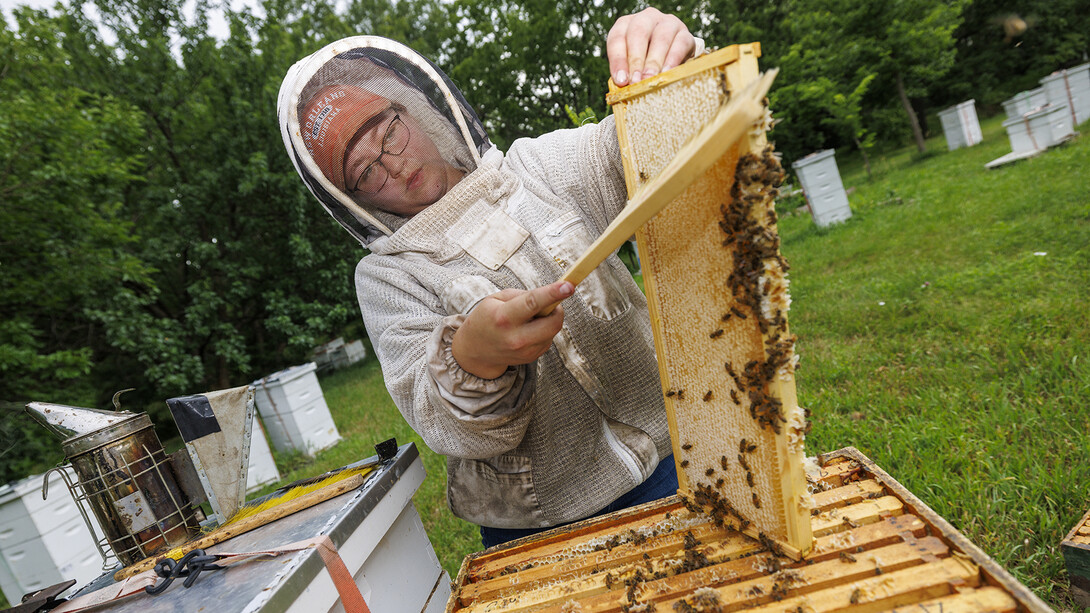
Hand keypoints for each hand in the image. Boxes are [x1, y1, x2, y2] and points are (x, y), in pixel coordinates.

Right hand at [451, 281, 574, 379]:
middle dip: (557, 308)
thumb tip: (549, 295)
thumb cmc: (486, 319)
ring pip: (553, 330)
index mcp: (504, 317)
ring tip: (532, 318)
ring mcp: (525, 350)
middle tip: (550, 302)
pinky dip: (545, 330)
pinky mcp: (531, 357)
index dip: (553, 293)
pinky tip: (530, 329)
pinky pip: (549, 339)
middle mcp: (516, 337)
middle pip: (553, 322)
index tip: (568, 286)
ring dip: (550, 319)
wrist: (475, 350)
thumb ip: (522, 295)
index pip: (533, 303)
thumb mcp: (495, 299)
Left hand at [607, 7, 695, 85]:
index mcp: (626, 24)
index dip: (618, 60)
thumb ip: (626, 72)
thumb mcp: (632, 64)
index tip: (621, 81)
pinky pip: (680, 44)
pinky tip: (667, 73)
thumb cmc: (645, 62)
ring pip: (661, 37)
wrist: (674, 57)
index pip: (617, 38)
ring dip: (654, 61)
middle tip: (635, 81)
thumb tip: (624, 85)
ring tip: (650, 80)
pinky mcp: (685, 34)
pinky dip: (673, 60)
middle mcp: (646, 18)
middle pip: (638, 32)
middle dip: (636, 59)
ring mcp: (668, 23)